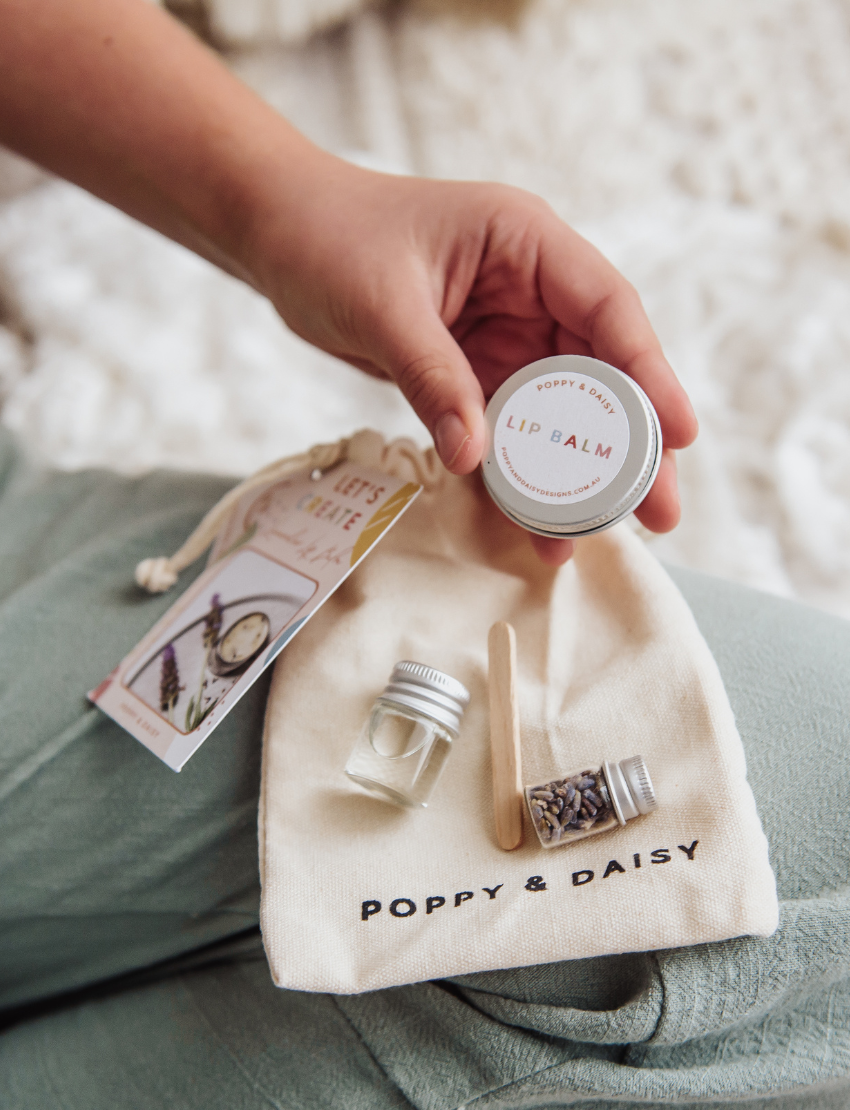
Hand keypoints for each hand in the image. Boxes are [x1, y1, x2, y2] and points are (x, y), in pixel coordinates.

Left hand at [246, 161, 697, 564]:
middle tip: (661, 513)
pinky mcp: (473, 371)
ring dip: (575, 476)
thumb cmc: (329, 239)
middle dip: (629, 447)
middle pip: (599, 372)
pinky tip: (532, 523)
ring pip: (557, 413)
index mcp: (525, 243)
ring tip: (592, 536)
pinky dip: (519, 477)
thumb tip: (475, 457)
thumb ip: (433, 377)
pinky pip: (508, 431)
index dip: (649, 374)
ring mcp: (503, 334)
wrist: (279, 238)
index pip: (608, 307)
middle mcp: (528, 290)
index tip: (680, 435)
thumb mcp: (382, 304)